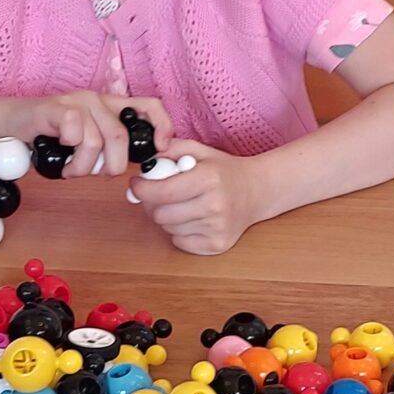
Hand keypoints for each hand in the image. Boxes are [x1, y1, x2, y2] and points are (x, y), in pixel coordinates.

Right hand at [13, 93, 175, 177]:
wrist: (7, 126)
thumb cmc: (46, 138)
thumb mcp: (84, 143)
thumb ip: (107, 148)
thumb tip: (130, 167)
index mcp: (109, 106)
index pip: (148, 106)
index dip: (162, 126)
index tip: (160, 149)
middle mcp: (96, 100)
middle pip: (122, 138)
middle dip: (110, 167)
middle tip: (91, 174)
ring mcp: (76, 101)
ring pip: (96, 142)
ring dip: (82, 167)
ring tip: (69, 170)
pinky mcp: (55, 107)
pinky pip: (75, 132)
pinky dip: (68, 154)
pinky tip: (58, 158)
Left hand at [138, 140, 258, 256]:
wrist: (256, 192)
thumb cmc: (224, 171)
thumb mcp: (200, 151)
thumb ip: (171, 149)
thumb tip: (144, 162)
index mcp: (209, 178)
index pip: (162, 191)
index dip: (142, 189)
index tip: (136, 184)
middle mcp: (215, 205)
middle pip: (160, 214)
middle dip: (153, 204)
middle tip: (159, 195)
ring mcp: (217, 228)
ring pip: (168, 228)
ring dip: (167, 217)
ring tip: (182, 205)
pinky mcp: (217, 244)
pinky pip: (179, 242)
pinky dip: (179, 232)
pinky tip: (192, 219)